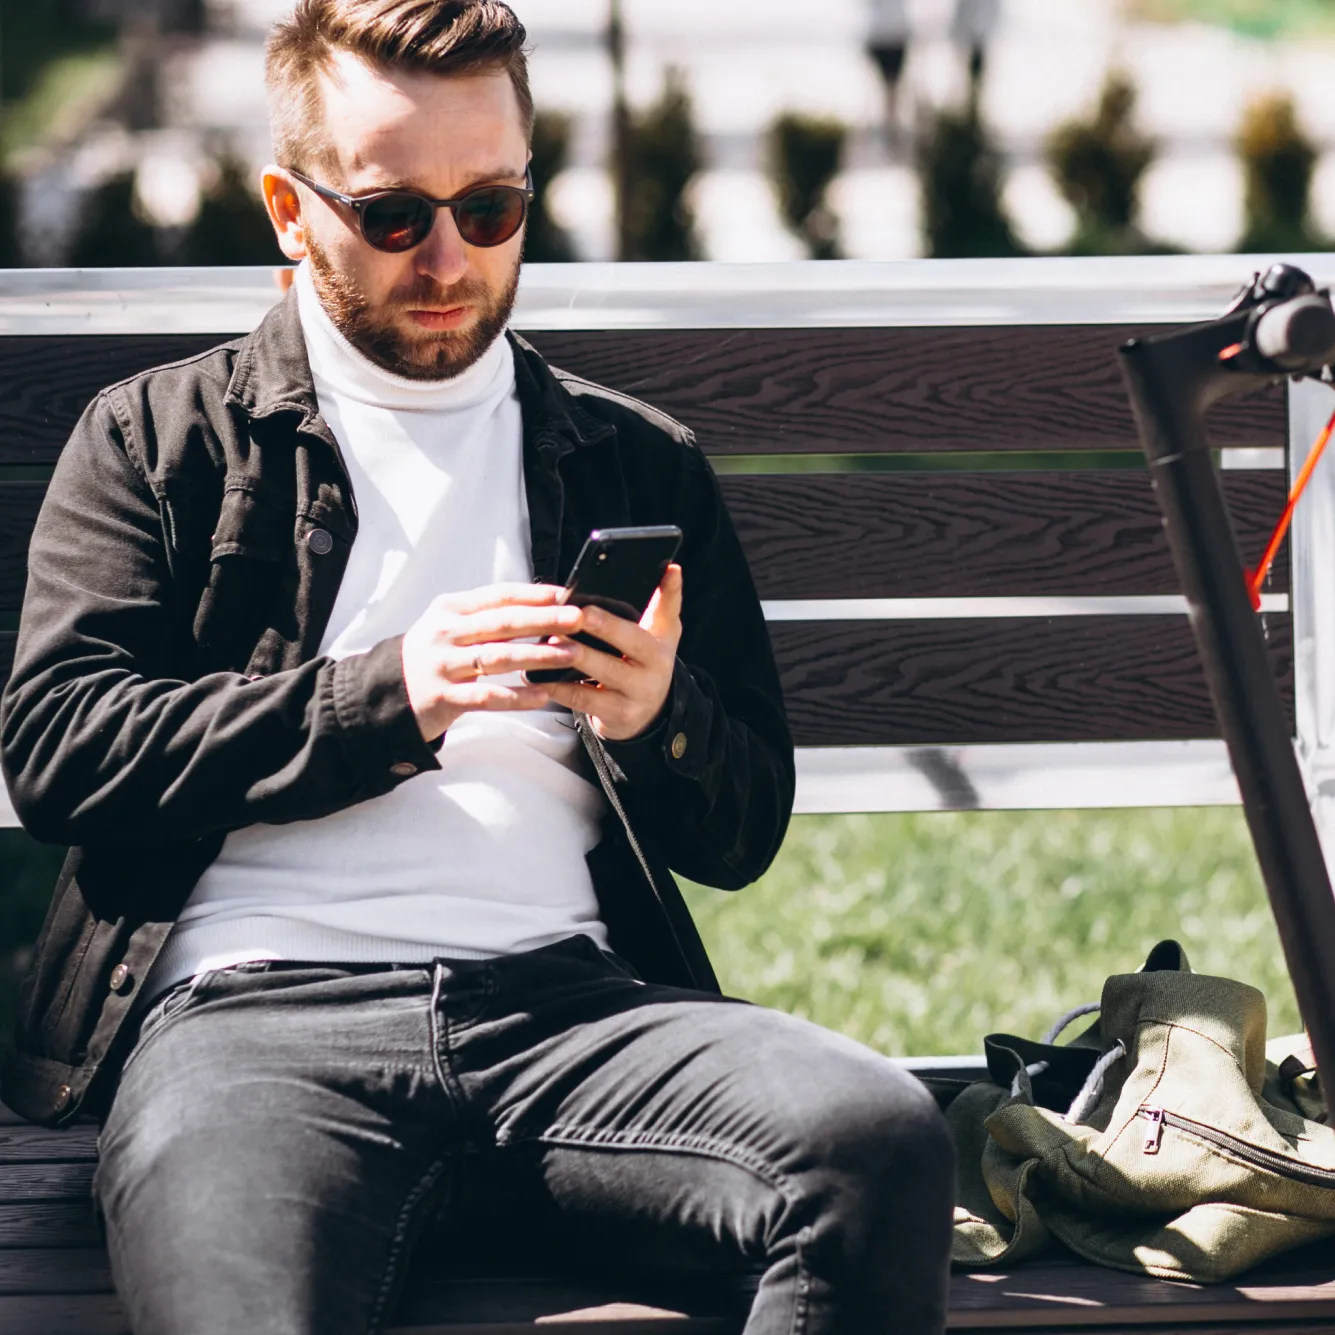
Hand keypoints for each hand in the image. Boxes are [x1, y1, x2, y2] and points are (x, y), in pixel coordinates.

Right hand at [401, 583, 584, 740]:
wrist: (388, 693)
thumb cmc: (433, 656)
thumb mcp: (450, 626)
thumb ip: (487, 617)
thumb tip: (541, 607)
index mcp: (450, 609)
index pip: (499, 596)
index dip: (535, 594)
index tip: (567, 594)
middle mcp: (446, 632)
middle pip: (503, 623)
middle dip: (544, 619)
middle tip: (578, 618)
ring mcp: (444, 665)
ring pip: (499, 657)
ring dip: (539, 655)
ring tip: (571, 654)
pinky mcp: (444, 697)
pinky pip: (487, 696)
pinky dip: (517, 696)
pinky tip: (543, 695)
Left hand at [546, 564, 682, 741]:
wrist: (647, 713)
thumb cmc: (646, 661)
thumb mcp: (662, 633)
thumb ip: (665, 601)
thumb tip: (672, 567)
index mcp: (660, 644)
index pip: (655, 618)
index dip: (640, 605)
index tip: (611, 596)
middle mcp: (654, 670)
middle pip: (626, 644)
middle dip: (599, 628)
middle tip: (570, 615)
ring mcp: (636, 694)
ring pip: (602, 672)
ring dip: (573, 657)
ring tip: (549, 643)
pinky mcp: (617, 715)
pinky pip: (584, 699)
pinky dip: (559, 687)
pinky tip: (538, 676)